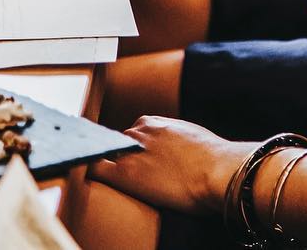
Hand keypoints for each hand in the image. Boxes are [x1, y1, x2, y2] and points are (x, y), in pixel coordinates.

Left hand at [89, 116, 254, 215]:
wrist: (217, 170)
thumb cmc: (214, 159)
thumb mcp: (192, 136)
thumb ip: (174, 138)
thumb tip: (176, 149)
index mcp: (154, 123)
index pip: (132, 135)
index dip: (133, 151)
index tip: (136, 163)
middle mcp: (138, 133)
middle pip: (118, 146)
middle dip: (121, 160)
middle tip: (130, 179)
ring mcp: (129, 152)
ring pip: (106, 156)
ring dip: (110, 168)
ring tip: (114, 183)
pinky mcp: (124, 173)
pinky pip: (95, 170)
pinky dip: (90, 173)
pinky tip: (89, 181)